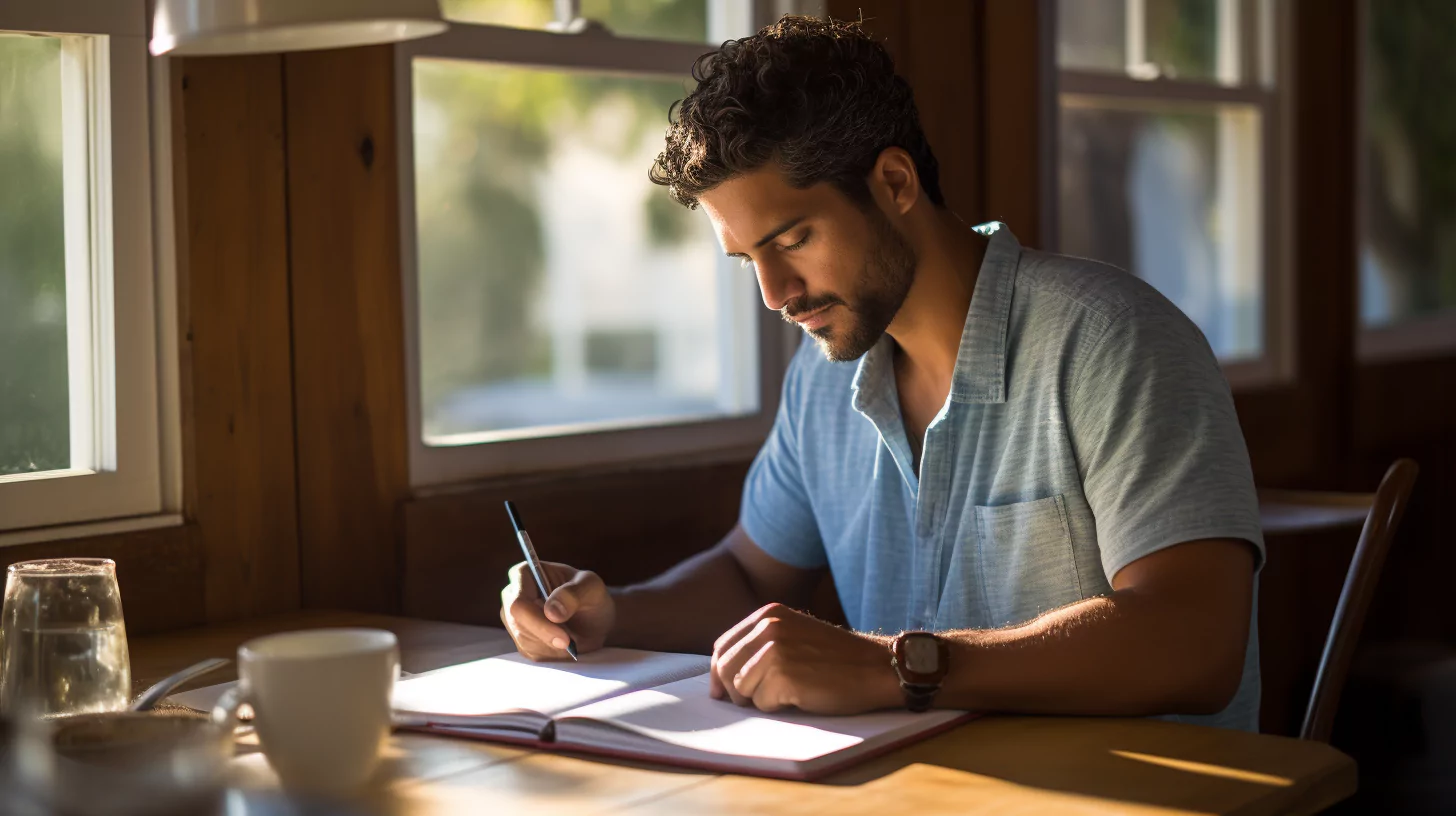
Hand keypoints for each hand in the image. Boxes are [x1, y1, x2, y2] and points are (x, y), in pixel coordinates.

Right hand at [500, 561, 614, 660]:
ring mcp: (514, 619)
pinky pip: (531, 653)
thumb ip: (573, 594)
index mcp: (524, 574)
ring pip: (525, 641)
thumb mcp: (591, 588)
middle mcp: (512, 596)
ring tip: (573, 637)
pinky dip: (552, 654)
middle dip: (547, 638)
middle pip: (518, 624)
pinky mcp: (521, 639)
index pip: (518, 603)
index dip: (538, 622)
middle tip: (572, 644)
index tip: (563, 638)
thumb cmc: (590, 595)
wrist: (594, 618)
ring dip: (552, 646)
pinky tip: (566, 644)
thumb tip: (551, 612)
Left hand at [709, 603, 900, 714]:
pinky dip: (777, 708)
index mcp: (768, 614)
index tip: (723, 690)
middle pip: (725, 668)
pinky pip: (761, 704)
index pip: (724, 645)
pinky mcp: (783, 676)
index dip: (720, 671)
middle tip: (759, 699)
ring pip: (740, 689)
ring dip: (760, 699)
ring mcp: (774, 651)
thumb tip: (722, 675)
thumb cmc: (837, 659)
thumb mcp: (795, 634)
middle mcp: (768, 628)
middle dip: (735, 690)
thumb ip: (761, 644)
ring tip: (789, 692)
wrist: (876, 667)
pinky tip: (801, 697)